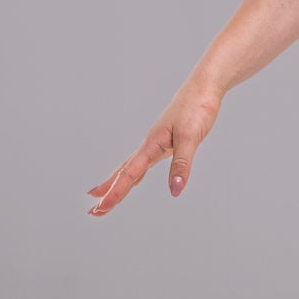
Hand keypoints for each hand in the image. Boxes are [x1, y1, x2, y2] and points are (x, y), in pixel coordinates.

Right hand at [87, 75, 223, 216]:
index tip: (101, 209)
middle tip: (95, 211)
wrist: (204, 86)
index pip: (129, 174)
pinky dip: (135, 174)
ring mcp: (155, 143)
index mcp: (151, 144)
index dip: (116, 193)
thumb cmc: (197, 108)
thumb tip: (175, 190)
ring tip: (102, 196)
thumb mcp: (191, 137)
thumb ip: (182, 164)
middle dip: (110, 193)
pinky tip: (135, 178)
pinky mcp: (164, 142)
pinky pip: (143, 163)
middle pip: (124, 173)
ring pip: (131, 168)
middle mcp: (149, 145)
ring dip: (117, 183)